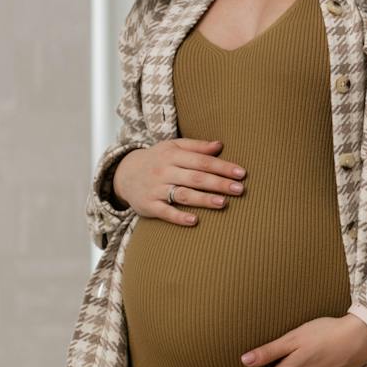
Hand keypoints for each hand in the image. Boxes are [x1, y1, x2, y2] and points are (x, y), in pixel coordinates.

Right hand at [112, 138, 245, 225]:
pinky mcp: (149, 206)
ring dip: (203, 199)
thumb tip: (220, 145)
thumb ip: (197, 146)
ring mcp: (156, 189)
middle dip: (219, 183)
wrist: (124, 174)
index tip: (241, 173)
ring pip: (182, 194)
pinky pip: (165, 212)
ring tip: (223, 203)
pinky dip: (179, 217)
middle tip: (240, 189)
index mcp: (173, 155)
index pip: (202, 161)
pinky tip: (195, 221)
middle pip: (196, 178)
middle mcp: (164, 171)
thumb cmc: (157, 159)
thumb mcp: (173, 147)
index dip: (222, 167)